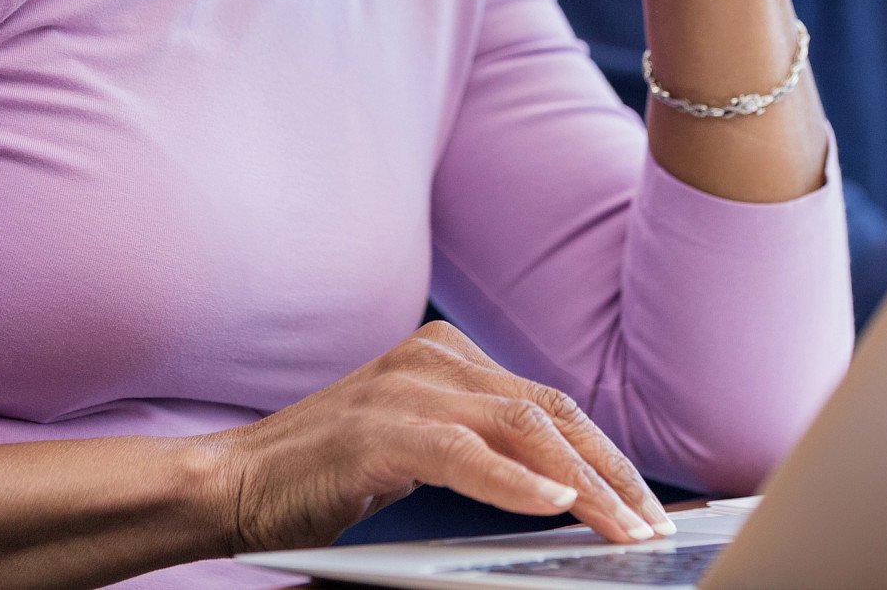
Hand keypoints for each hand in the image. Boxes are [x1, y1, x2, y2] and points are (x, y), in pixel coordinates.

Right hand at [211, 321, 675, 554]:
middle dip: (610, 474)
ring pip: (522, 428)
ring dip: (581, 486)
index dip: (606, 457)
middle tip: (654, 528)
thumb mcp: (419, 448)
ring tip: (622, 531)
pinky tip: (553, 504)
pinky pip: (462, 452)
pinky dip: (513, 480)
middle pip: (550, 412)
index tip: (647, 507)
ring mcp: (405, 388)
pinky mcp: (377, 430)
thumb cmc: (325, 474)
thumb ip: (480, 446)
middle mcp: (434, 358)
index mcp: (448, 355)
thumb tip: (561, 486)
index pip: (550, 405)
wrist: (232, 482)